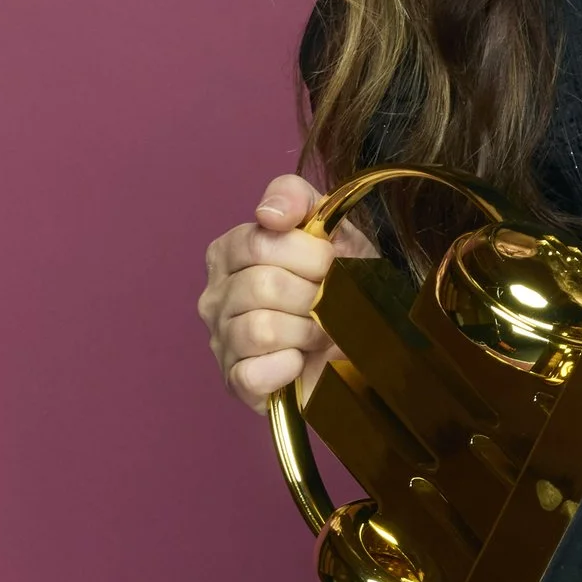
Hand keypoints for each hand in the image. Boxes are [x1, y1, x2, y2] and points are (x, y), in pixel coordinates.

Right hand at [199, 175, 375, 408]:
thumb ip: (295, 198)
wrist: (365, 336)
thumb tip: (268, 214)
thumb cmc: (339, 281)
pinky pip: (252, 375)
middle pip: (262, 286)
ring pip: (261, 330)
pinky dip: (286, 368)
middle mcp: (216, 296)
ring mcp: (222, 341)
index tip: (330, 264)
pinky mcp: (237, 383)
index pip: (259, 242)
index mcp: (229, 253)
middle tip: (330, 303)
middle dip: (313, 295)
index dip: (308, 255)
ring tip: (319, 332)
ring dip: (306, 332)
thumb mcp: (329, 227)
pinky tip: (300, 361)